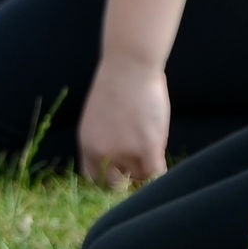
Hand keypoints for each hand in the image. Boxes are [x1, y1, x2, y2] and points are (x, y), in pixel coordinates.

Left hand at [77, 57, 169, 190]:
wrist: (129, 64)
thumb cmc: (118, 82)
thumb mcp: (100, 116)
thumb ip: (106, 141)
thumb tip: (123, 163)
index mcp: (87, 145)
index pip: (94, 179)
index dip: (110, 178)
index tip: (122, 174)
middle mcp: (102, 153)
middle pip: (116, 184)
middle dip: (128, 178)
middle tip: (139, 163)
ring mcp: (124, 153)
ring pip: (140, 176)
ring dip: (147, 163)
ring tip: (149, 134)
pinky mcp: (146, 148)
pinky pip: (155, 174)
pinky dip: (160, 170)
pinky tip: (160, 150)